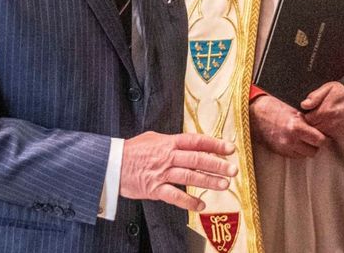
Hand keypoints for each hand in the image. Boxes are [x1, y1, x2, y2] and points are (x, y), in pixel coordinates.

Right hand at [119, 132, 236, 211]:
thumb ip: (172, 141)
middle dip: (217, 165)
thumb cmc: (132, 150)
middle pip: (197, 159)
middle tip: (232, 169)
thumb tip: (189, 142)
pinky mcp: (154, 189)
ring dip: (208, 181)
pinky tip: (200, 205)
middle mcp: (167, 157)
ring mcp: (161, 173)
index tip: (230, 148)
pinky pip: (175, 196)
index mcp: (169, 142)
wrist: (111, 164)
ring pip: (189, 176)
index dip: (215, 144)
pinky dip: (189, 202)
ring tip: (223, 185)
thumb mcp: (153, 138)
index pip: (196, 141)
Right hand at [250, 94, 325, 157]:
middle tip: (315, 136)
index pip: (320, 140)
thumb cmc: (273, 108)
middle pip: (314, 151)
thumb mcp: (294, 110)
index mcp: (296, 127)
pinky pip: (294, 156)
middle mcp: (291, 140)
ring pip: (304, 155)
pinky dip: (297, 150)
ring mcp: (284, 148)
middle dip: (316, 145)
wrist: (254, 115)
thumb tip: (320, 126)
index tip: (325, 134)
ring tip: (304, 138)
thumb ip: (307, 121)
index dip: (324, 138)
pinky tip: (295, 141)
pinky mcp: (279, 152)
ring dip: (307, 148)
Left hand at [301, 81, 343, 140]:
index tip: (309, 112)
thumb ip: (314, 96)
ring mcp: (336, 131)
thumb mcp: (328, 88)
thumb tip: (304, 105)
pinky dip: (328, 132)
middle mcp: (330, 123)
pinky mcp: (342, 136)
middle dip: (312, 123)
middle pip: (312, 128)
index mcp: (324, 111)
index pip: (307, 119)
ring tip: (324, 120)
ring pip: (320, 134)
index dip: (306, 115)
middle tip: (316, 116)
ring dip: (320, 128)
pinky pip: (329, 137)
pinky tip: (331, 124)